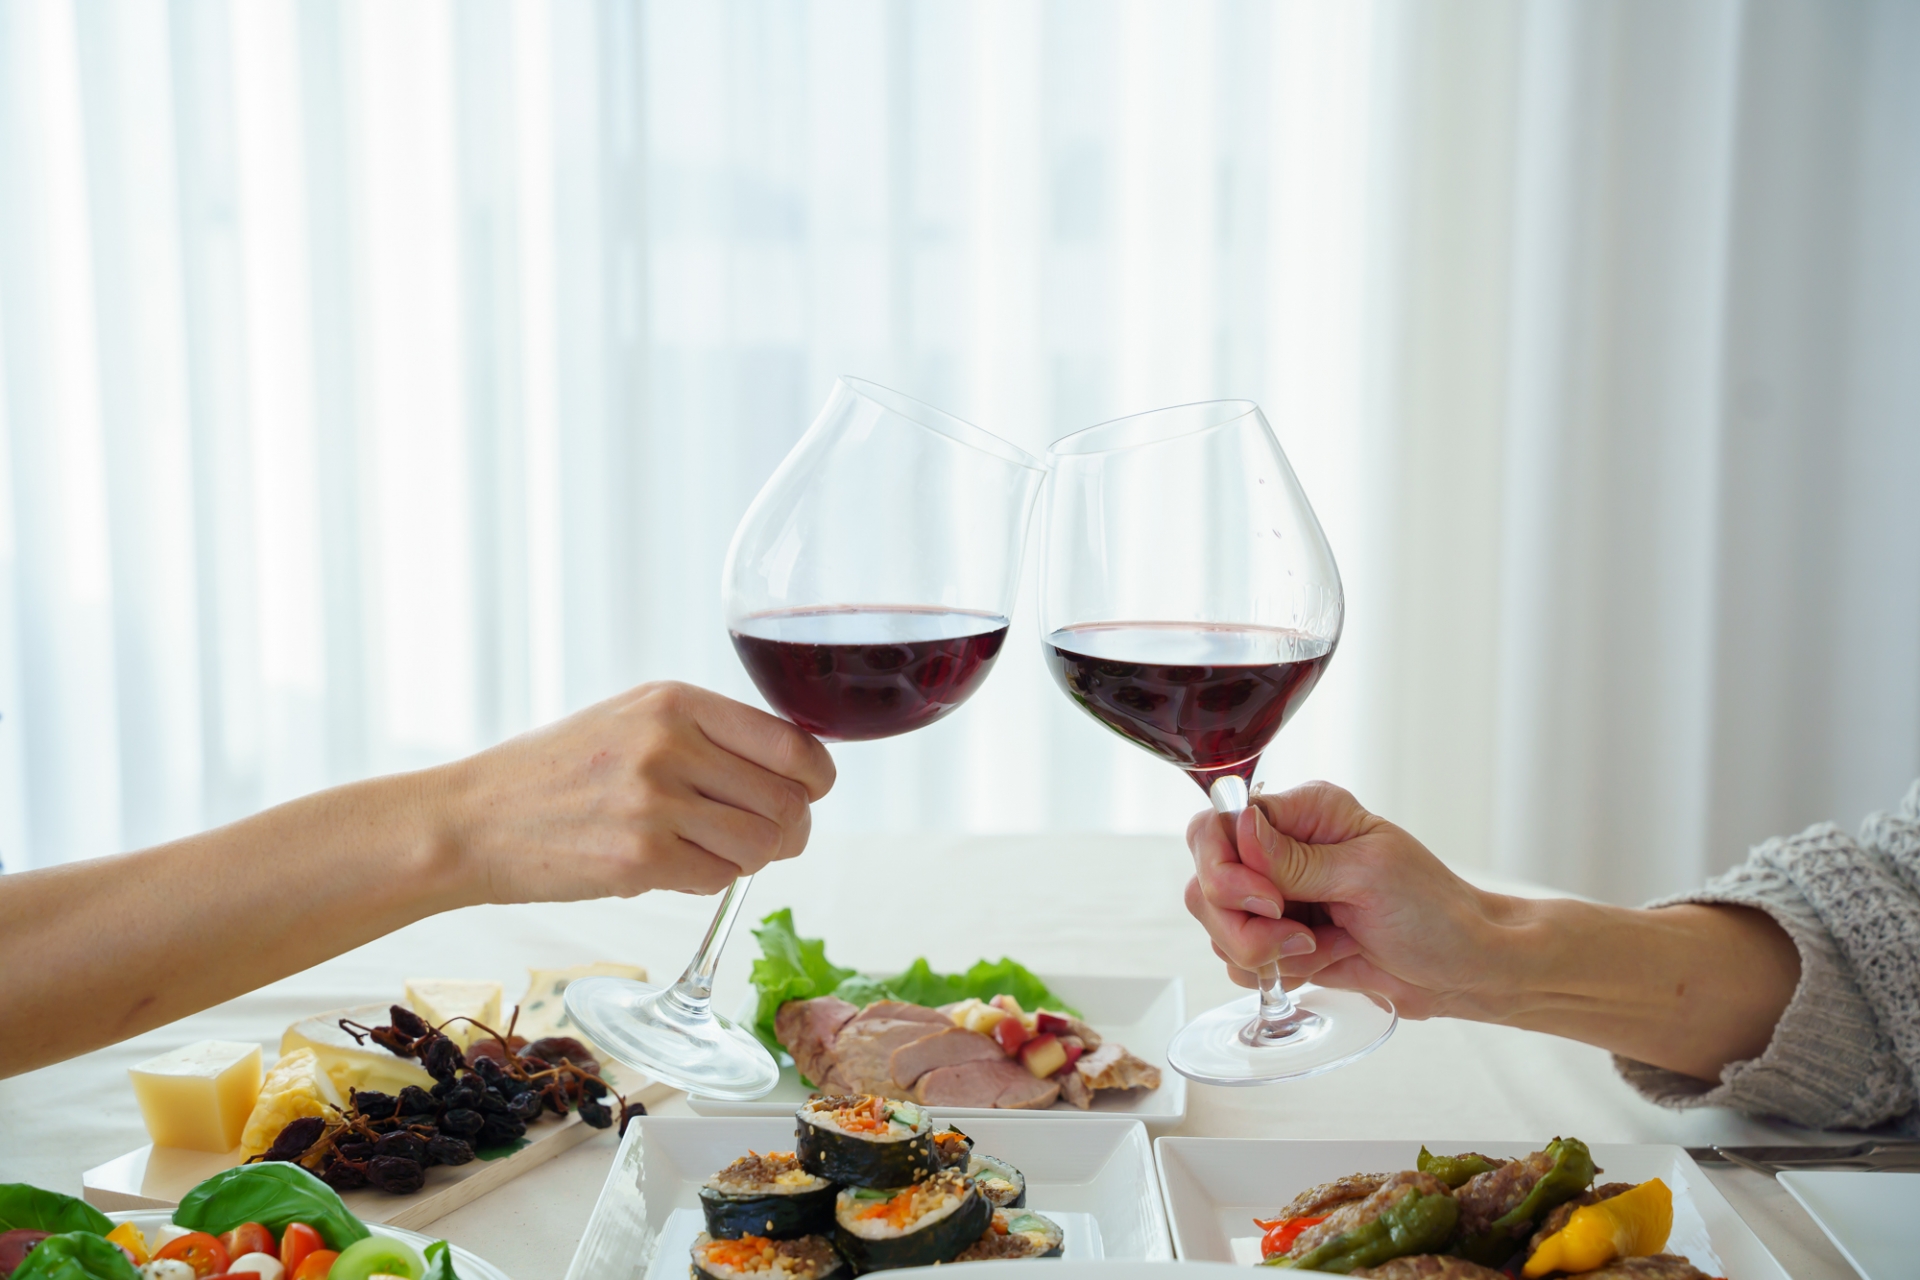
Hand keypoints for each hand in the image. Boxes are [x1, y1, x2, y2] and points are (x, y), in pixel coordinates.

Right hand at [441, 681, 835, 903]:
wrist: (472, 820)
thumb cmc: (556, 773)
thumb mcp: (632, 718)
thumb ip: (709, 734)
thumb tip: (796, 769)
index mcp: (675, 702)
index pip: (792, 743)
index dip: (815, 778)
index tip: (810, 791)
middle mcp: (670, 745)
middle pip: (788, 800)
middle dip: (790, 827)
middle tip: (768, 837)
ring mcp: (654, 803)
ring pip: (763, 844)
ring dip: (753, 858)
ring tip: (716, 850)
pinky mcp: (639, 859)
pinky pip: (720, 878)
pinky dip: (712, 880)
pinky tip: (678, 865)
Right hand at [1183, 781, 1507, 1019]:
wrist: (1463, 969)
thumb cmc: (1434, 912)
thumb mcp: (1369, 875)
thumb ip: (1296, 860)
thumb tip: (1240, 824)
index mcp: (1303, 814)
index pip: (1217, 826)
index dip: (1224, 868)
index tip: (1266, 901)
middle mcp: (1279, 851)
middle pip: (1205, 882)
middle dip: (1241, 923)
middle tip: (1296, 936)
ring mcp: (1276, 898)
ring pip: (1217, 927)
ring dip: (1262, 950)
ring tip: (1320, 948)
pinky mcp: (1280, 940)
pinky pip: (1238, 960)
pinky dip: (1273, 971)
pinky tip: (1323, 960)